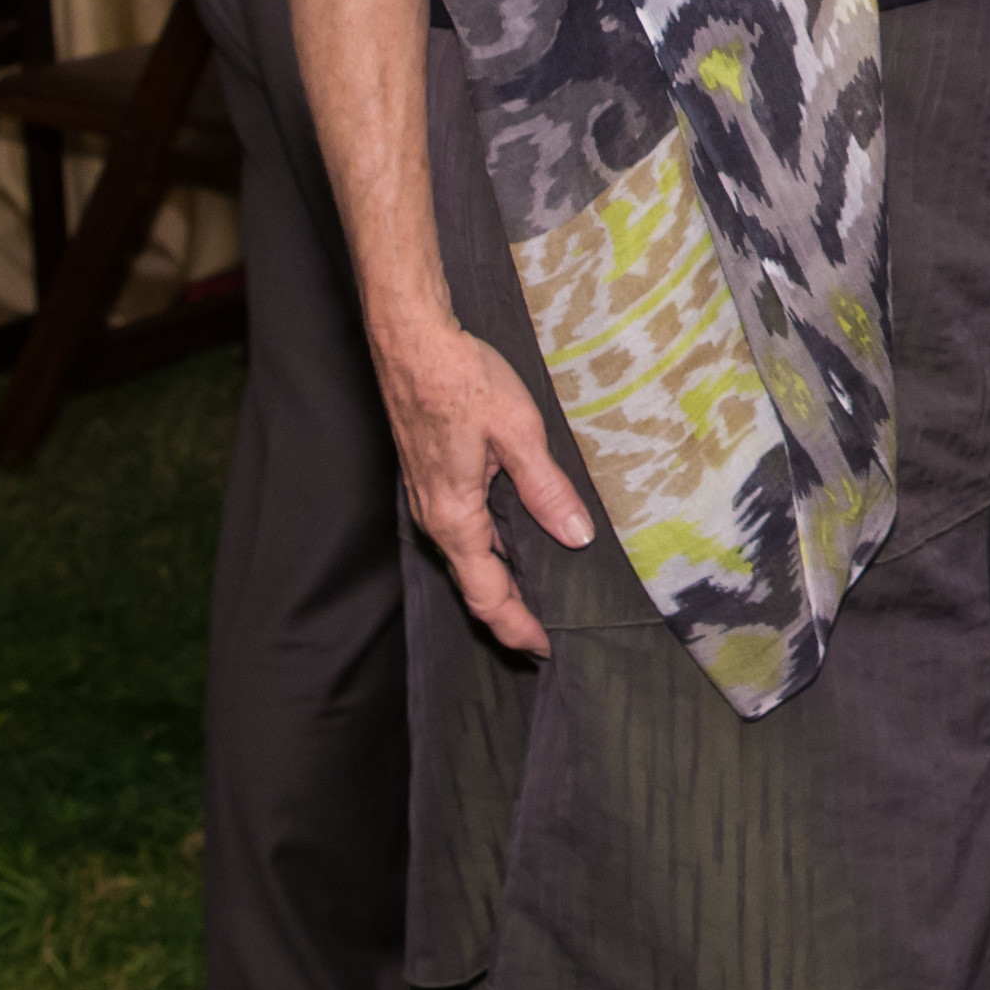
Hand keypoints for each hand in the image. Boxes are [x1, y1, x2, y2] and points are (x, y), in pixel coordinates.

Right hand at [372, 313, 589, 655]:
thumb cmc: (461, 379)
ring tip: (538, 593)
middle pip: (473, 583)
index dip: (515, 626)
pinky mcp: (430, 479)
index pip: (486, 593)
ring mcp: (428, 498)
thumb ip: (547, 489)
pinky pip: (461, 530)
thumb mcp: (519, 433)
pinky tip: (516, 541)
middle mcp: (434, 516)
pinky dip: (488, 549)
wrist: (412, 341)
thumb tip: (577, 537)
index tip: (544, 648)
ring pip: (466, 557)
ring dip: (499, 581)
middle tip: (547, 632)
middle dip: (508, 612)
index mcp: (454, 516)